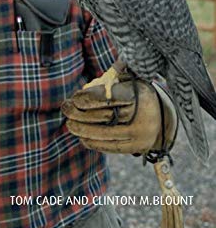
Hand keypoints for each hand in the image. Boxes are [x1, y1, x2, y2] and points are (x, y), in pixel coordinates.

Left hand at [61, 75, 176, 154]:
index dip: (89, 97)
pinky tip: (82, 137)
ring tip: (70, 124)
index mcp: (141, 94)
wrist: (161, 114)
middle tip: (66, 108)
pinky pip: (112, 147)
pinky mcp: (138, 147)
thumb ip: (108, 81)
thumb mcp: (128, 81)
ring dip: (83, 129)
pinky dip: (95, 143)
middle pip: (105, 116)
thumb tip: (83, 91)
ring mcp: (142, 134)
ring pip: (106, 133)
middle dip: (81, 113)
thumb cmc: (136, 93)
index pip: (110, 97)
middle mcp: (144, 115)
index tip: (74, 97)